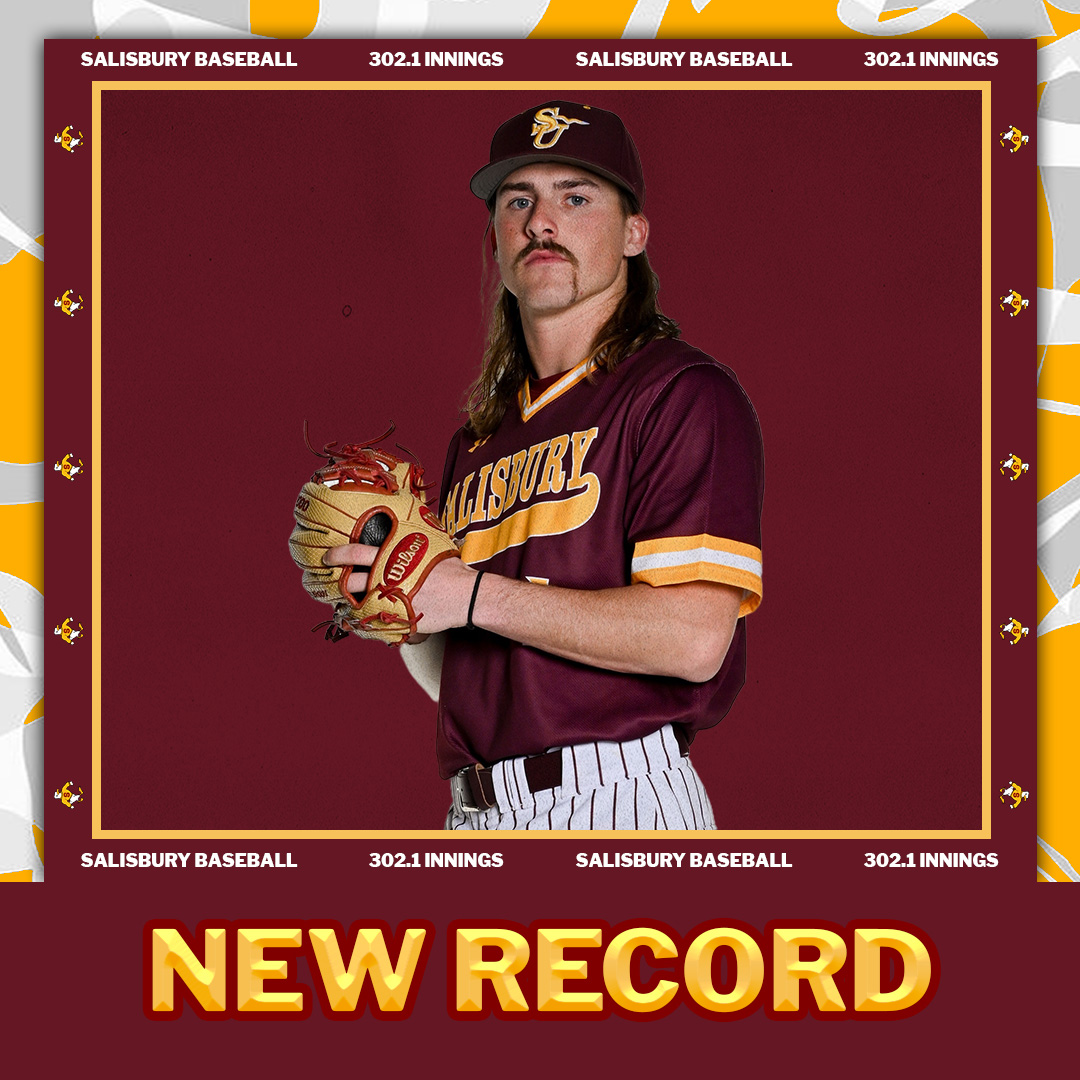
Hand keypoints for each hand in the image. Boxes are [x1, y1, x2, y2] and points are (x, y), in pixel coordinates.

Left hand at [322, 544, 478, 634]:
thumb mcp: (430, 546)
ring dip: (348, 604)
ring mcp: (391, 602)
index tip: (328, 557)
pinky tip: (363, 621)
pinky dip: (365, 623)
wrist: (466, 596)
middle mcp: (387, 579)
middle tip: (328, 584)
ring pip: (358, 604)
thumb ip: (411, 544)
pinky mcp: (398, 620)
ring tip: (343, 603)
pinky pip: (375, 623)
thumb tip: (404, 535)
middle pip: (350, 581)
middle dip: (336, 583)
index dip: (338, 554)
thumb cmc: (451, 570)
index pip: (356, 554)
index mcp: (393, 558)